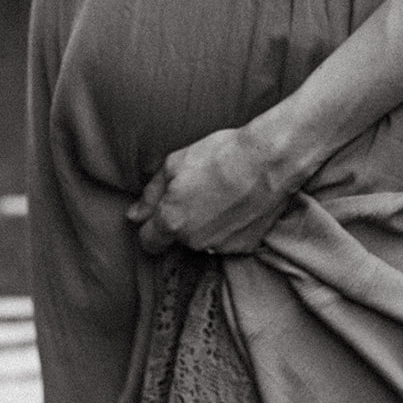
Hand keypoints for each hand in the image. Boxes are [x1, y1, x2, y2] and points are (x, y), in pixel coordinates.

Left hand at [126, 120, 309, 255]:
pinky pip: (228, 240)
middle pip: (178, 239)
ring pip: (204, 240)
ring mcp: (221, 246)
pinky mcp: (246, 247)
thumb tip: (133, 216)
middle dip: (182, 221)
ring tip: (222, 195)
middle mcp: (193, 242)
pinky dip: (231, 227)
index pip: (148, 242)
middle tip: (199, 192)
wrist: (269, 160)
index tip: (161, 213)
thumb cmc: (220, 156)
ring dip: (207, 225)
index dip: (151, 227)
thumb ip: (150, 195)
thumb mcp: (175, 164)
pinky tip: (239, 204)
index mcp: (171, 222)